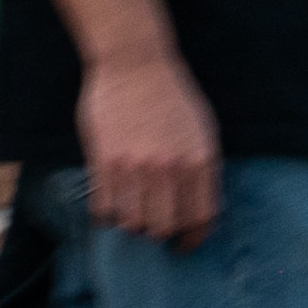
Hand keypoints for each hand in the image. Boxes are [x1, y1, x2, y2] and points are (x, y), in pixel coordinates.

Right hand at [82, 45, 223, 246]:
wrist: (135, 63)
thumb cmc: (172, 96)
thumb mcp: (203, 130)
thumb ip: (202, 169)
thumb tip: (197, 209)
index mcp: (201, 160)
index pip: (202, 217)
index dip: (193, 238)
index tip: (184, 244)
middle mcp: (170, 168)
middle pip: (165, 227)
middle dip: (161, 233)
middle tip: (154, 229)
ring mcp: (135, 166)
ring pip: (133, 223)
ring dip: (132, 224)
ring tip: (132, 213)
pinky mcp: (104, 162)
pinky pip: (104, 208)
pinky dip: (107, 214)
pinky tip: (110, 204)